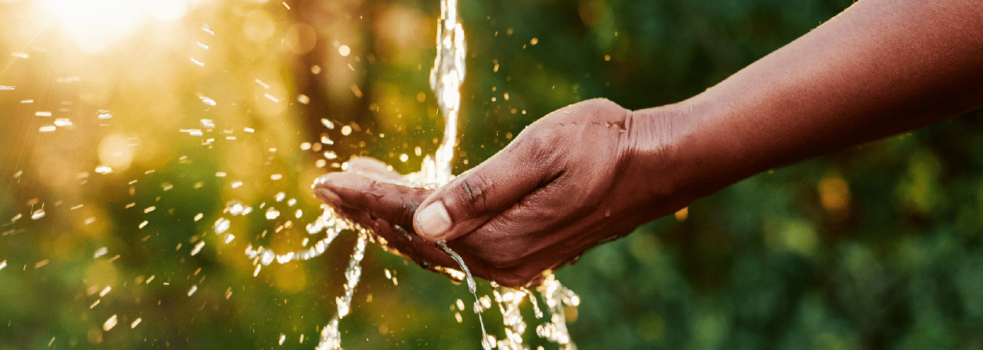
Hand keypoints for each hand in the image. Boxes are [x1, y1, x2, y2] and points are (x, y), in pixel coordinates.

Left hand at [315, 99, 687, 286]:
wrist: (658, 164)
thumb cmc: (603, 144)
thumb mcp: (539, 153)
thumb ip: (479, 190)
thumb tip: (422, 220)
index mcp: (498, 237)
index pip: (412, 218)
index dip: (366, 198)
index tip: (325, 180)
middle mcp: (501, 262)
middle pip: (414, 238)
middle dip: (369, 210)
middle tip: (328, 186)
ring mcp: (513, 264)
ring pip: (433, 244)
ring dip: (392, 217)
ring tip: (358, 189)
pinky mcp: (523, 255)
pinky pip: (457, 245)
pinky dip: (425, 223)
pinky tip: (412, 204)